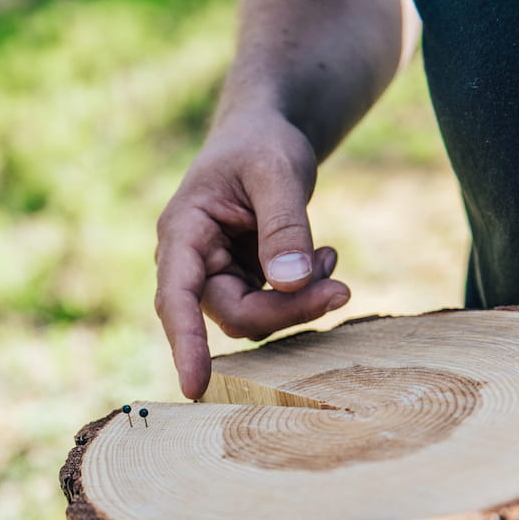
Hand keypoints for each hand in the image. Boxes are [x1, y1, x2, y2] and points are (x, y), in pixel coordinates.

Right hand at [154, 111, 350, 398]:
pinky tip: (323, 255)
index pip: (176, 298)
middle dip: (288, 310)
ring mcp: (218, 276)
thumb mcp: (278, 171)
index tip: (194, 388)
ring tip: (328, 255)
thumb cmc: (262, 143)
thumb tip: (289, 285)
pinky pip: (274, 307)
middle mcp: (192, 262)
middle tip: (342, 290)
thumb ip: (284, 226)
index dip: (185, 344)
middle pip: (234, 314)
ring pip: (257, 317)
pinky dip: (305, 289)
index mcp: (182, 233)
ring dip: (301, 299)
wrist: (266, 132)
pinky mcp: (243, 282)